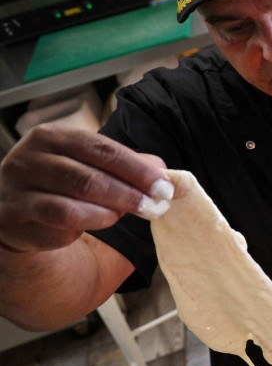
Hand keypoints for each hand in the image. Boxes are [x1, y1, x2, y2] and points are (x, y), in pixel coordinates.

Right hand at [0, 124, 172, 252]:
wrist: (13, 205)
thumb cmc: (61, 179)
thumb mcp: (90, 162)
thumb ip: (126, 164)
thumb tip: (162, 172)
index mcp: (53, 136)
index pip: (103, 150)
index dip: (138, 169)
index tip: (164, 187)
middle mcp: (29, 160)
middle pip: (89, 179)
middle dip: (129, 196)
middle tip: (154, 208)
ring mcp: (16, 191)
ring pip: (70, 208)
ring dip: (107, 215)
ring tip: (122, 215)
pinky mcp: (11, 220)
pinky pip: (54, 229)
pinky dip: (81, 229)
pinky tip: (91, 225)